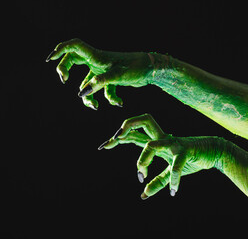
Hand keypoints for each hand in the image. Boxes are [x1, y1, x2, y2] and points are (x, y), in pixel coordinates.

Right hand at [46, 38, 151, 109]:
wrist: (152, 70)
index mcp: (96, 56)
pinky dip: (108, 98)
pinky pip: (102, 90)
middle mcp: (97, 62)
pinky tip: (119, 103)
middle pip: (73, 60)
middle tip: (64, 81)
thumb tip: (81, 94)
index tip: (50, 60)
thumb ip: (99, 83)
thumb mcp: (117, 76)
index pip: (74, 47)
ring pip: (86, 82)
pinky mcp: (110, 79)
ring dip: (89, 97)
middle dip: (65, 70)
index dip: (60, 50)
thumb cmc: (135, 68)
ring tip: (95, 107)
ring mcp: (102, 71)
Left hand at [98, 114, 219, 198]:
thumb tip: (143, 194)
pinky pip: (176, 164)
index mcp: (155, 140)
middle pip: (142, 121)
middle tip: (115, 138)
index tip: (103, 146)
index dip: (117, 137)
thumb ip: (156, 181)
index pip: (132, 134)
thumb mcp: (169, 171)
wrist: (212, 151)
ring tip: (140, 174)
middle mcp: (161, 138)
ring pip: (151, 144)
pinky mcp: (185, 150)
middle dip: (127, 126)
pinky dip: (173, 178)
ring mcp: (172, 142)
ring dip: (143, 159)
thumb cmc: (188, 159)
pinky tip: (173, 190)